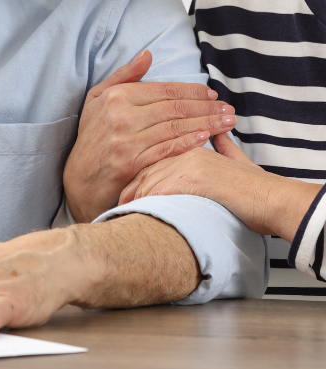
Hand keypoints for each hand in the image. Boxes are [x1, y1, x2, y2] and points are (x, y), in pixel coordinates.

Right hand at [63, 50, 235, 222]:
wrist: (79, 178)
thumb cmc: (91, 137)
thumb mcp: (97, 100)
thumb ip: (123, 76)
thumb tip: (148, 55)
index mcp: (117, 97)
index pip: (165, 90)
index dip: (193, 92)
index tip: (212, 95)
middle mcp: (121, 116)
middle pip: (175, 108)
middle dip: (207, 108)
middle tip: (228, 110)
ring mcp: (126, 141)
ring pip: (175, 128)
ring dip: (206, 124)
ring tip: (226, 124)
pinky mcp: (131, 163)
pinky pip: (166, 150)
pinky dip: (188, 143)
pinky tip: (206, 139)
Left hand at [118, 134, 320, 241]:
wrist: (271, 200)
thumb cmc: (251, 189)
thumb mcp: (234, 162)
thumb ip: (222, 147)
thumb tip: (218, 136)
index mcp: (192, 148)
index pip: (153, 158)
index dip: (136, 177)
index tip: (124, 193)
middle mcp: (187, 152)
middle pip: (145, 168)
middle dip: (129, 188)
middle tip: (116, 205)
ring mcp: (189, 163)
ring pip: (149, 179)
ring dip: (133, 198)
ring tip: (121, 213)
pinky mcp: (192, 178)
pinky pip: (159, 189)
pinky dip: (145, 201)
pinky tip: (135, 213)